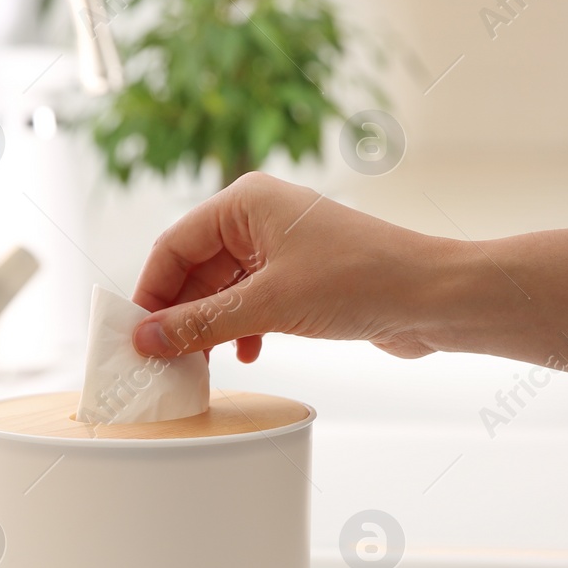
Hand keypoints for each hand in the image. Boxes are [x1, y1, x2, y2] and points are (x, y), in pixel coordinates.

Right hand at [130, 172, 453, 361]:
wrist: (433, 297)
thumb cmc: (361, 280)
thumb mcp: (268, 305)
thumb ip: (201, 324)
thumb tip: (147, 339)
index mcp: (247, 203)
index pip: (174, 246)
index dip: (150, 292)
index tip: (134, 336)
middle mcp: (261, 218)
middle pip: (195, 268)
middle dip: (178, 314)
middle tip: (161, 359)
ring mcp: (283, 248)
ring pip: (222, 289)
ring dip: (209, 327)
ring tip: (198, 365)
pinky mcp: (303, 278)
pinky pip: (252, 302)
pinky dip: (240, 328)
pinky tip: (245, 354)